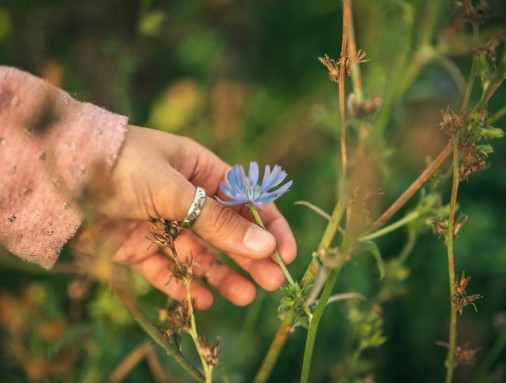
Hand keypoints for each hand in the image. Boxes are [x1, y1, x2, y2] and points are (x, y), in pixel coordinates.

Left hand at [71, 125, 296, 309]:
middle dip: (249, 256)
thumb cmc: (122, 167)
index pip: (244, 198)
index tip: (285, 252)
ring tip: (244, 296)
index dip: (268, 225)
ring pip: (200, 253)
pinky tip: (204, 301)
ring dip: (222, 274)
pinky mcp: (138, 247)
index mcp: (198, 169)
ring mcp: (161, 223)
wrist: (58, 181)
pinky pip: (168, 269)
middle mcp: (183, 196)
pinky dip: (185, 285)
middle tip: (271, 283)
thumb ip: (218, 221)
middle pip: (226, 231)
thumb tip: (265, 246)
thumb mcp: (175, 190)